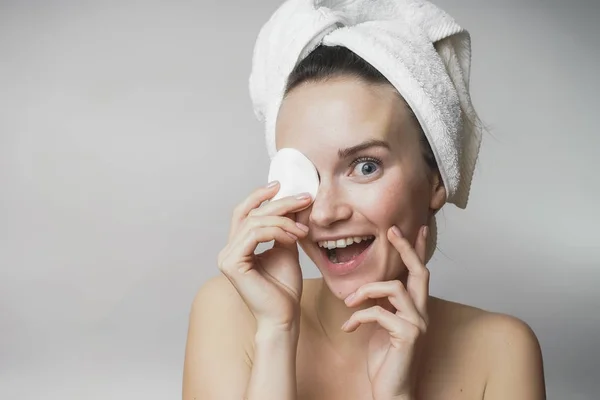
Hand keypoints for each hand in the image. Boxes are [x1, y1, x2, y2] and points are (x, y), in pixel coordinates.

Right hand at [217, 181, 311, 332]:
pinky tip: (293, 238)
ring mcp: (227, 257)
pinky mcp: (232, 263)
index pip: (244, 212)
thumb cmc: (284, 288)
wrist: (284, 316)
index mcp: (237, 246)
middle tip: (304, 199)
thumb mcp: (288, 247)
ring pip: (255, 222)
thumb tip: (297, 201)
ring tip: (302, 231)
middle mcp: (228, 250)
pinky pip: (255, 234)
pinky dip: (278, 231)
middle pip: (250, 213)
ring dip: (284, 221)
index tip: (281, 185)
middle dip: (279, 203)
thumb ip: (287, 226)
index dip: (259, 196)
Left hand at [341, 225, 429, 399]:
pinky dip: (359, 317)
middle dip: (406, 248)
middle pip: (419, 271)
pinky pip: (379, 313)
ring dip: (366, 290)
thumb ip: (382, 305)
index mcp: (415, 308)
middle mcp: (422, 313)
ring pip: (393, 288)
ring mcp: (417, 324)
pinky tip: (348, 328)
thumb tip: (369, 287)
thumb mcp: (381, 325)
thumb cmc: (385, 359)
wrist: (390, 390)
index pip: (418, 273)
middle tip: (391, 230)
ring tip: (349, 302)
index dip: (417, 250)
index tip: (415, 228)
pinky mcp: (407, 336)